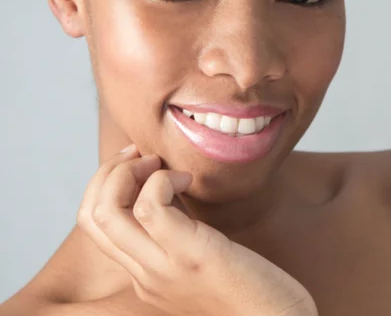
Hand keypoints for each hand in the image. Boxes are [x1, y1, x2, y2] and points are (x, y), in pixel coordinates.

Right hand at [77, 145, 317, 315]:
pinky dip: (161, 180)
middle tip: (143, 156)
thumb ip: (175, 227)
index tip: (137, 160)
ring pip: (107, 211)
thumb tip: (163, 181)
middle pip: (91, 215)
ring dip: (130, 172)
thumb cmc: (250, 284)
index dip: (105, 181)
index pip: (93, 222)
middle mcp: (144, 274)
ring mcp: (163, 269)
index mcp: (144, 272)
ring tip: (161, 166)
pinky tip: (188, 180)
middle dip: (110, 170)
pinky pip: (150, 207)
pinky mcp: (190, 257)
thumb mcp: (198, 253)